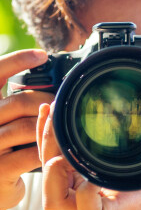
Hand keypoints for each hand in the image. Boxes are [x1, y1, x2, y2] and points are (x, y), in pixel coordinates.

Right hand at [0, 49, 52, 209]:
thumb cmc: (1, 154)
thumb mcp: (3, 124)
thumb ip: (14, 105)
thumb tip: (47, 84)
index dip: (16, 62)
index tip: (42, 55)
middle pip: (17, 102)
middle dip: (47, 102)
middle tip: (63, 105)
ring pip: (25, 128)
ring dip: (50, 128)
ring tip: (64, 128)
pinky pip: (29, 155)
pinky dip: (47, 150)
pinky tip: (56, 150)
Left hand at [38, 102, 140, 209]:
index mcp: (116, 207)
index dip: (86, 202)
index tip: (93, 181)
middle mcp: (90, 203)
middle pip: (56, 196)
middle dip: (54, 167)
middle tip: (61, 135)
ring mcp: (77, 188)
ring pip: (47, 177)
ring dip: (45, 146)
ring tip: (53, 115)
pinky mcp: (72, 172)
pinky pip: (49, 160)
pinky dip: (44, 137)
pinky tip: (49, 112)